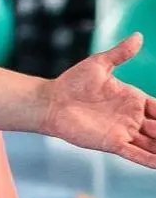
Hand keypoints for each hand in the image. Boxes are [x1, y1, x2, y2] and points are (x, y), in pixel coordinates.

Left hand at [41, 36, 155, 166]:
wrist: (51, 100)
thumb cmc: (73, 81)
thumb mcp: (99, 64)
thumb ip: (120, 53)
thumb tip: (139, 36)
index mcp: (134, 99)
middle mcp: (133, 117)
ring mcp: (125, 131)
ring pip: (154, 144)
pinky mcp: (114, 143)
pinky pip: (138, 155)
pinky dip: (152, 160)